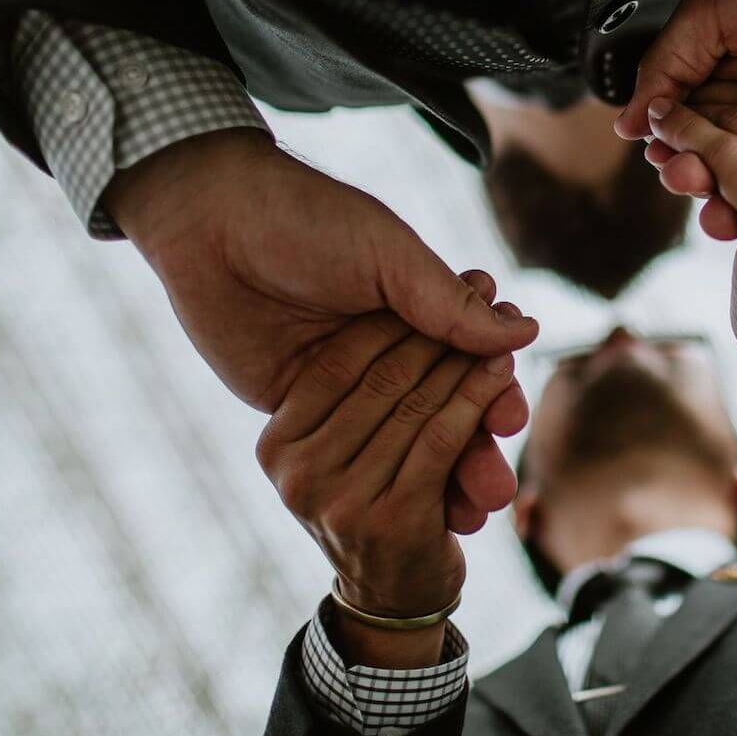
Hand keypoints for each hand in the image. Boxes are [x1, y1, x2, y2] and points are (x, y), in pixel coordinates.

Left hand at [106, 129, 537, 528]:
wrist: (212, 222)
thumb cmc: (309, 221)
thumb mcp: (388, 257)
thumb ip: (449, 304)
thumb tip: (524, 330)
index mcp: (414, 303)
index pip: (467, 358)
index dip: (490, 392)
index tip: (508, 420)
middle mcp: (384, 344)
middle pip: (442, 408)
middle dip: (473, 450)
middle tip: (496, 493)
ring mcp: (340, 379)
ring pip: (400, 437)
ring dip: (439, 477)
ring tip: (470, 514)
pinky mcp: (296, 406)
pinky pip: (346, 449)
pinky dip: (380, 479)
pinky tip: (416, 510)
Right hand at [256, 297, 520, 663]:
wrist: (394, 596)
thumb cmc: (377, 498)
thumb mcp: (345, 446)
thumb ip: (354, 393)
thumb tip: (400, 298)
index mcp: (276, 444)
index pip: (336, 361)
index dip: (392, 317)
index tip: (437, 280)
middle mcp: (296, 472)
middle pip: (378, 380)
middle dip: (435, 331)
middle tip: (479, 290)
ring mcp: (338, 499)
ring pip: (414, 405)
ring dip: (463, 360)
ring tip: (497, 325)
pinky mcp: (388, 518)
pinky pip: (441, 438)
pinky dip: (476, 399)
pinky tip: (502, 370)